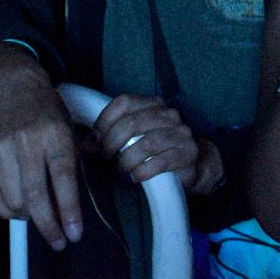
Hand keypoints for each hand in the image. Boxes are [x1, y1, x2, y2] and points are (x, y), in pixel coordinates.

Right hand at [0, 65, 82, 251]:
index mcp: (55, 134)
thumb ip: (70, 166)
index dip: (68, 211)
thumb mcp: (69, 131)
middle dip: (48, 226)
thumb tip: (67, 209)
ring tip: (39, 217)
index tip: (74, 234)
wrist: (15, 86)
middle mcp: (28, 141)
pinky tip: (17, 211)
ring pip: (12, 199)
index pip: (63, 179)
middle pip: (35, 195)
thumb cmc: (48, 112)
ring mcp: (2, 147)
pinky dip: (5, 210)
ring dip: (27, 217)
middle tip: (58, 242)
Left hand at [90, 94, 206, 189]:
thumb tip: (86, 144)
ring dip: (126, 160)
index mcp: (154, 104)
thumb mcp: (137, 135)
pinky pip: (160, 162)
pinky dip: (142, 172)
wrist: (193, 163)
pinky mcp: (187, 153)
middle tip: (105, 158)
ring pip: (146, 144)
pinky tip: (136, 176)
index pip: (124, 102)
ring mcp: (181, 133)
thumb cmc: (157, 149)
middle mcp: (169, 114)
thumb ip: (114, 133)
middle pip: (132, 123)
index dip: (104, 121)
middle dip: (111, 143)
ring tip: (122, 168)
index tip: (94, 141)